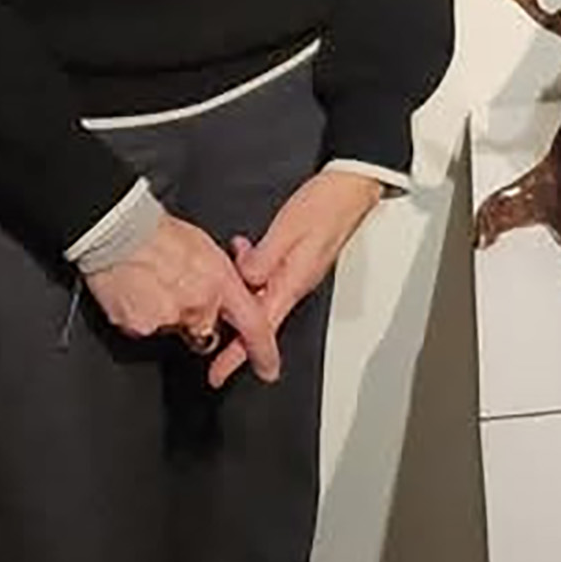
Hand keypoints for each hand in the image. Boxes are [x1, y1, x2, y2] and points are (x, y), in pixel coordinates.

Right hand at [84, 212, 282, 389]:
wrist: (119, 231)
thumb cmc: (160, 233)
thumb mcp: (206, 249)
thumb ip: (219, 279)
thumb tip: (223, 294)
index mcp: (220, 281)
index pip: (252, 324)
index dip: (263, 351)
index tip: (268, 369)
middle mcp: (200, 304)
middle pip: (206, 329)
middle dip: (196, 317)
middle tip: (177, 288)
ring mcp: (170, 318)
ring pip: (175, 329)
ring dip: (167, 315)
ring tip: (152, 285)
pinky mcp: (141, 327)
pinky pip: (147, 330)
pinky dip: (142, 317)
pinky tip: (136, 293)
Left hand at [212, 170, 388, 386]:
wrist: (351, 187)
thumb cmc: (325, 205)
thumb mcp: (287, 230)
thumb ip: (262, 258)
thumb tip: (242, 279)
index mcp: (292, 282)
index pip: (261, 328)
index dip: (238, 354)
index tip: (219, 374)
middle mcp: (295, 283)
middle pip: (260, 318)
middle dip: (233, 334)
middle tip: (208, 349)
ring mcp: (297, 273)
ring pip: (261, 296)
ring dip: (239, 298)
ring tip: (215, 292)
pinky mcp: (297, 260)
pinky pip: (267, 278)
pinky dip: (249, 275)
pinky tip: (240, 258)